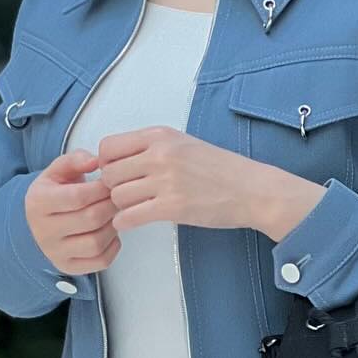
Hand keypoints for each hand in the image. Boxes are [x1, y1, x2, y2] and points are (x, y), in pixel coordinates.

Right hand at [24, 149, 120, 272]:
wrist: (35, 224)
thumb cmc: (53, 193)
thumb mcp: (57, 171)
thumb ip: (75, 160)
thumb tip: (96, 161)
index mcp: (39, 203)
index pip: (77, 197)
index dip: (100, 188)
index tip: (110, 182)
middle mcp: (44, 231)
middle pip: (90, 219)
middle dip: (111, 205)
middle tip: (118, 196)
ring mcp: (56, 253)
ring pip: (96, 243)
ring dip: (113, 226)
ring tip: (113, 213)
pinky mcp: (69, 267)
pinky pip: (100, 262)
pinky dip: (113, 247)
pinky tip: (110, 232)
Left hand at [94, 127, 309, 233]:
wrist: (251, 189)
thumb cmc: (220, 169)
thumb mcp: (184, 143)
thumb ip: (152, 148)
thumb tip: (117, 161)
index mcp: (161, 135)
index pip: (109, 147)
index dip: (106, 163)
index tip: (116, 173)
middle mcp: (160, 154)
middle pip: (109, 173)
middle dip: (112, 187)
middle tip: (125, 194)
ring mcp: (166, 181)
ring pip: (117, 196)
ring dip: (121, 206)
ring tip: (135, 207)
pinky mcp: (172, 207)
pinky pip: (129, 217)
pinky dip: (125, 222)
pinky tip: (134, 221)